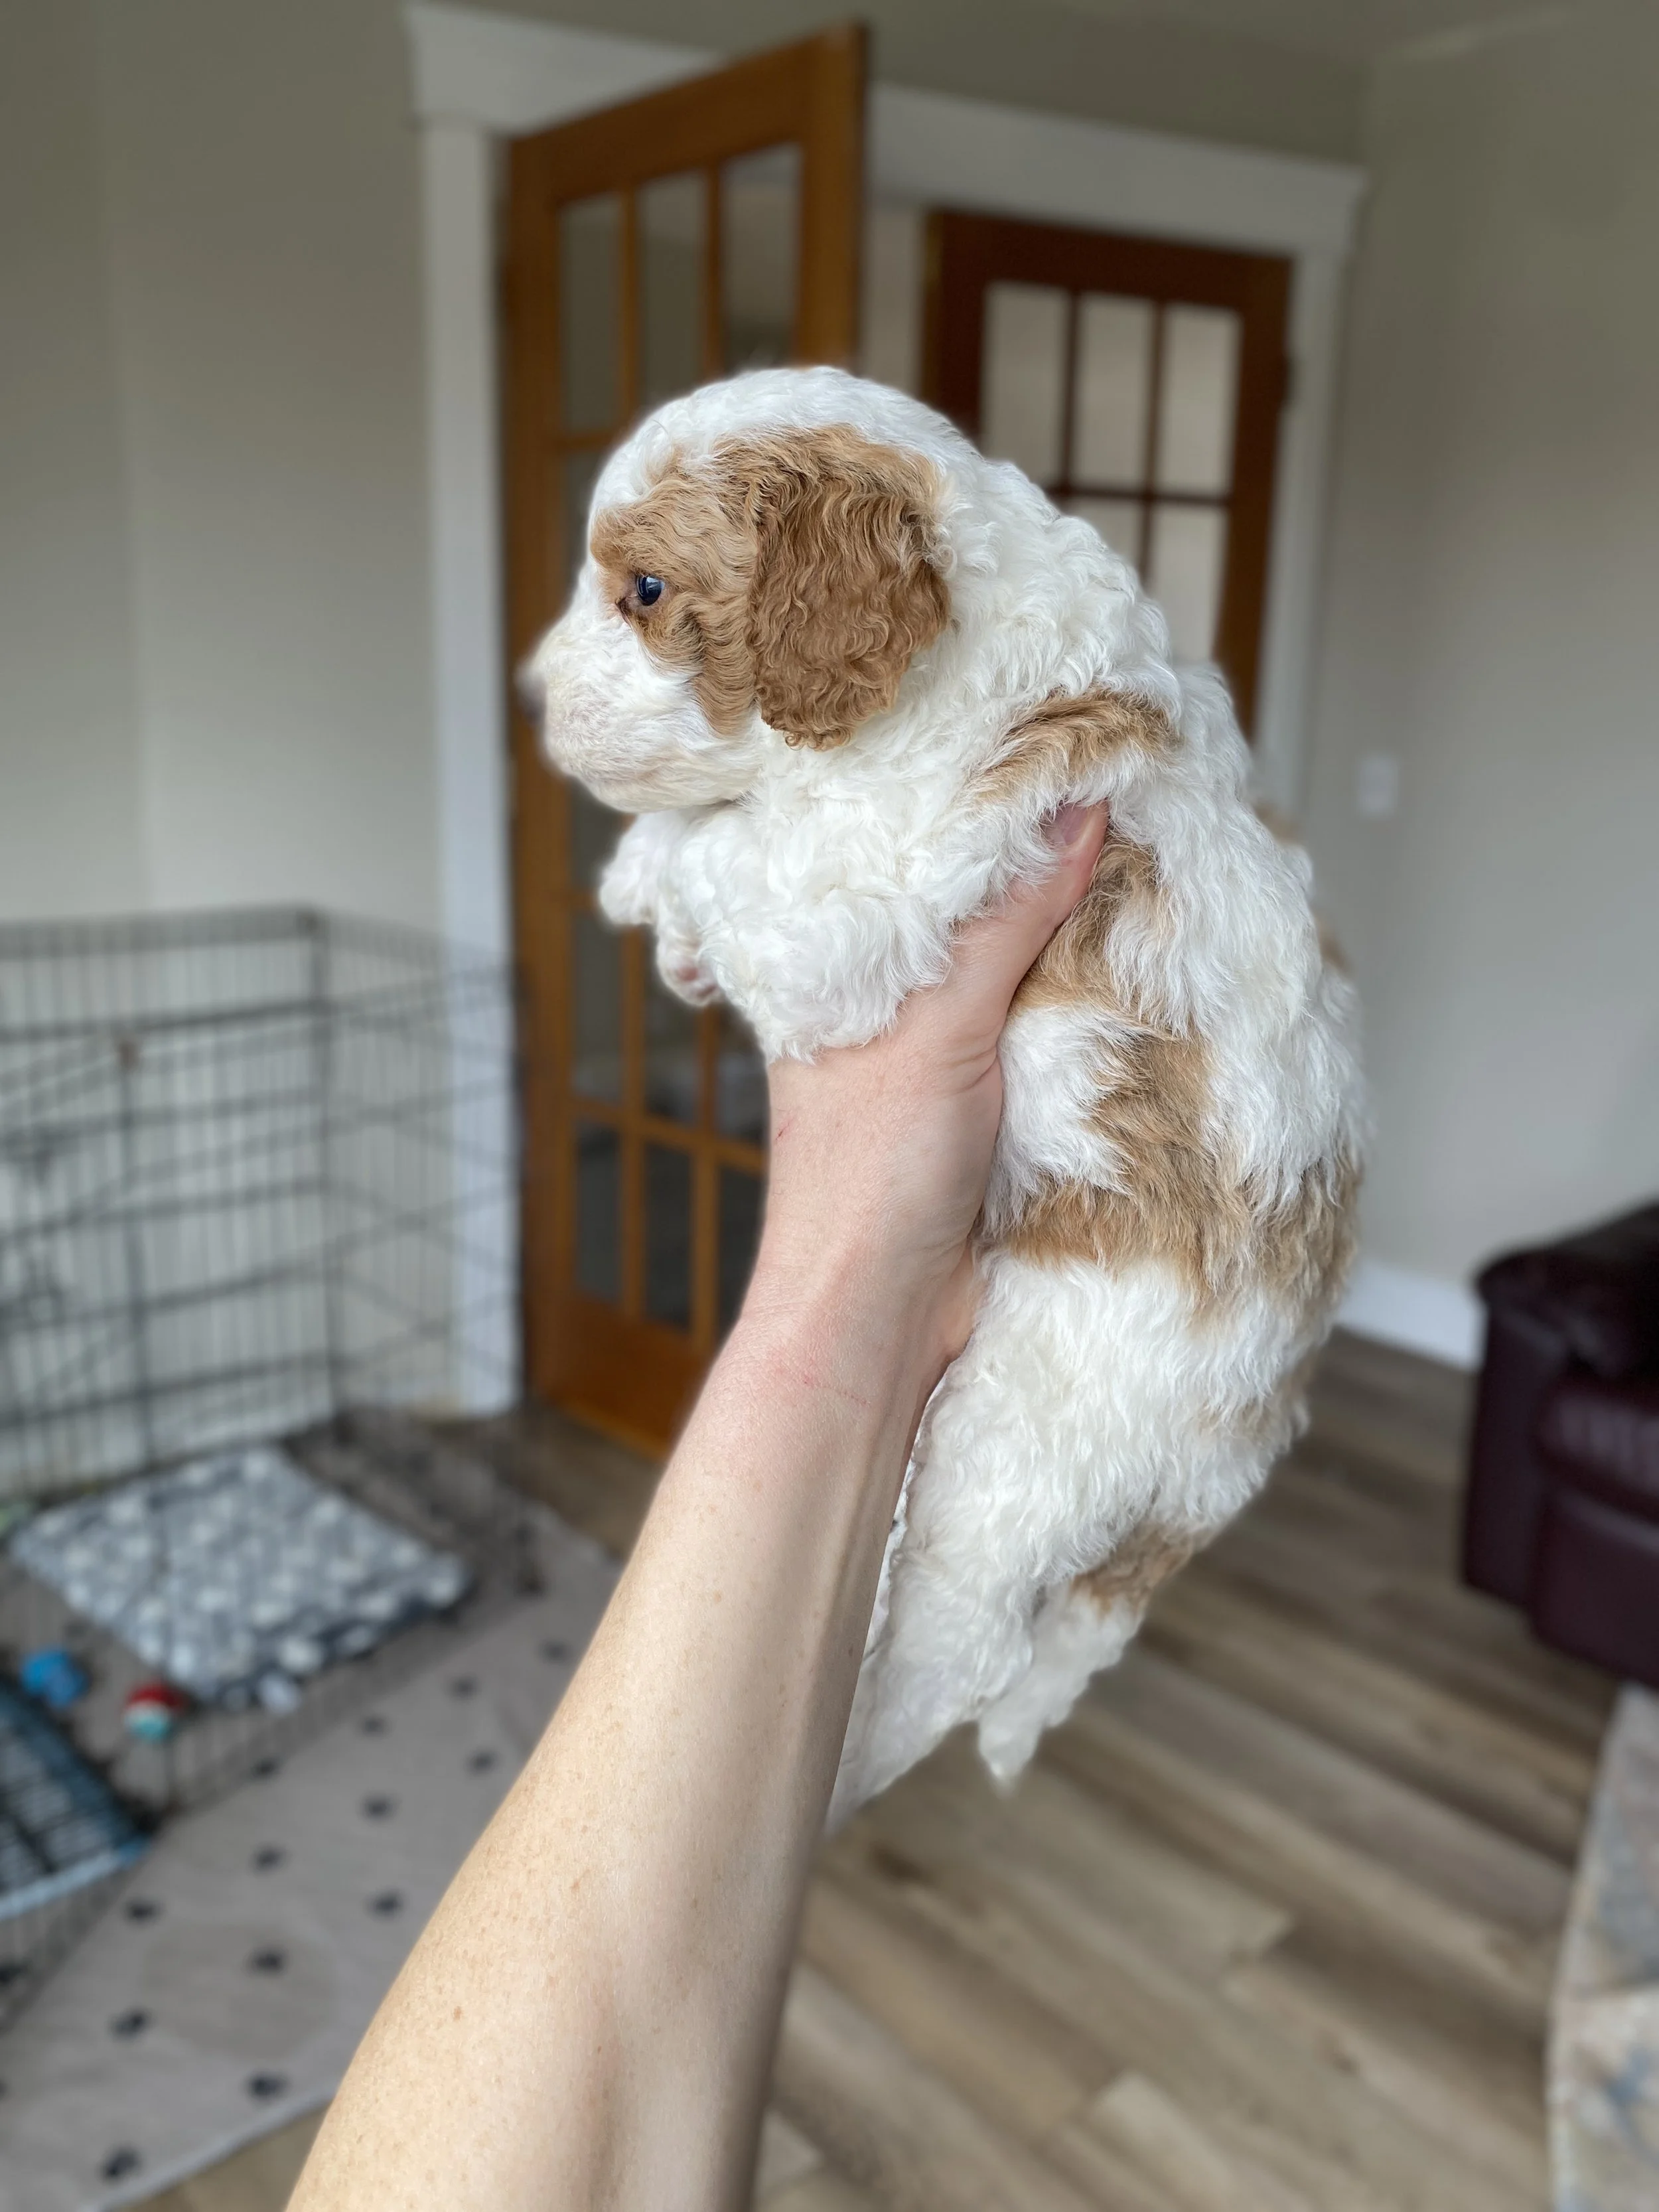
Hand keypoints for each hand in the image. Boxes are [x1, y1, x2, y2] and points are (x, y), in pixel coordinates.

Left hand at [748, 803, 1109, 1392]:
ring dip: (1091, 938)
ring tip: (1167, 862)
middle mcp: (902, 1004)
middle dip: (1056, 864)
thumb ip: (1004, 924)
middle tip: (1139, 792)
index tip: (1063, 745)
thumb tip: (1074, 809)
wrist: (882, 1321)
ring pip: (1034, 971)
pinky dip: (1107, 1007)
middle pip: (988, 909)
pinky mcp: (1005, 1112)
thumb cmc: (865, 1179)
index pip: (921, 858)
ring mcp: (954, 1058)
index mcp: (849, 968)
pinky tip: (1159, 970)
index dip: (987, 805)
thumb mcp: (938, 1026)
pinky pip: (1064, 1038)